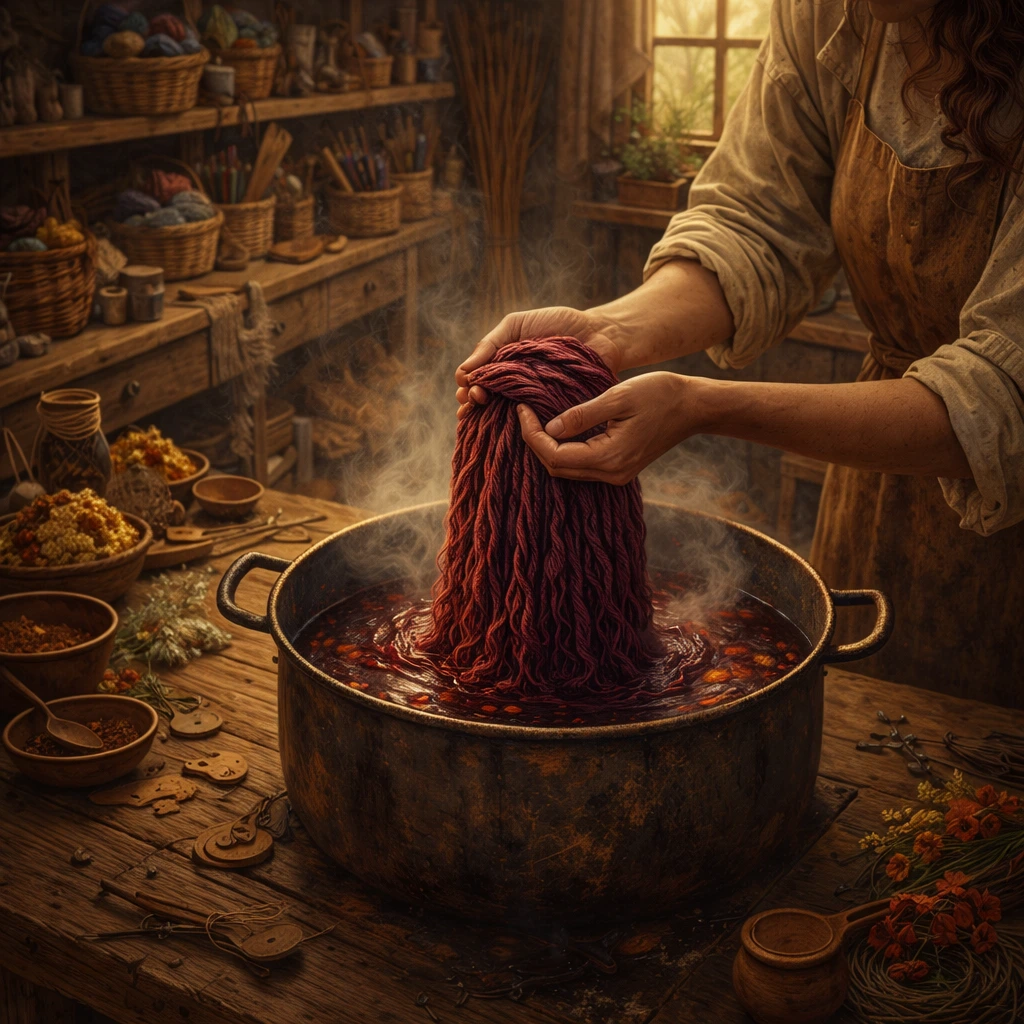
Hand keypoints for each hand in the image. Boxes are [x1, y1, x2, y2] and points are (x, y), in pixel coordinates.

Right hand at [455, 306, 621, 419]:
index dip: (467, 388)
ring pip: (504, 417)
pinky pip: (533, 425)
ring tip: (482, 409)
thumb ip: (490, 344)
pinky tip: (509, 425)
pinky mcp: (552, 414)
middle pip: (485, 403)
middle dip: (473, 402)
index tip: (467, 387)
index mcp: (503, 369)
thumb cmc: (558, 324)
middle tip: (475, 398)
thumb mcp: (517, 325)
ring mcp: (532, 403)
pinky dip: (519, 428)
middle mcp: (514, 389)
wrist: (599, 334)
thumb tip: (463, 372)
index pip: (476, 383)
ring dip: (489, 417)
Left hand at [516, 372, 694, 484]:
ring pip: (566, 469)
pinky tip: (555, 429)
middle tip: (524, 412)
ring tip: (534, 418)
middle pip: (556, 467)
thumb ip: (582, 415)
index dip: (531, 434)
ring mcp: (616, 475)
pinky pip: (580, 465)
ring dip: (546, 447)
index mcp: (609, 457)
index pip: (554, 456)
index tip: (522, 408)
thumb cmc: (660, 394)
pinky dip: (562, 449)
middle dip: (534, 442)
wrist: (693, 407)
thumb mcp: (618, 397)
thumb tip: (549, 427)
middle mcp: (611, 474)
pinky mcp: (618, 469)